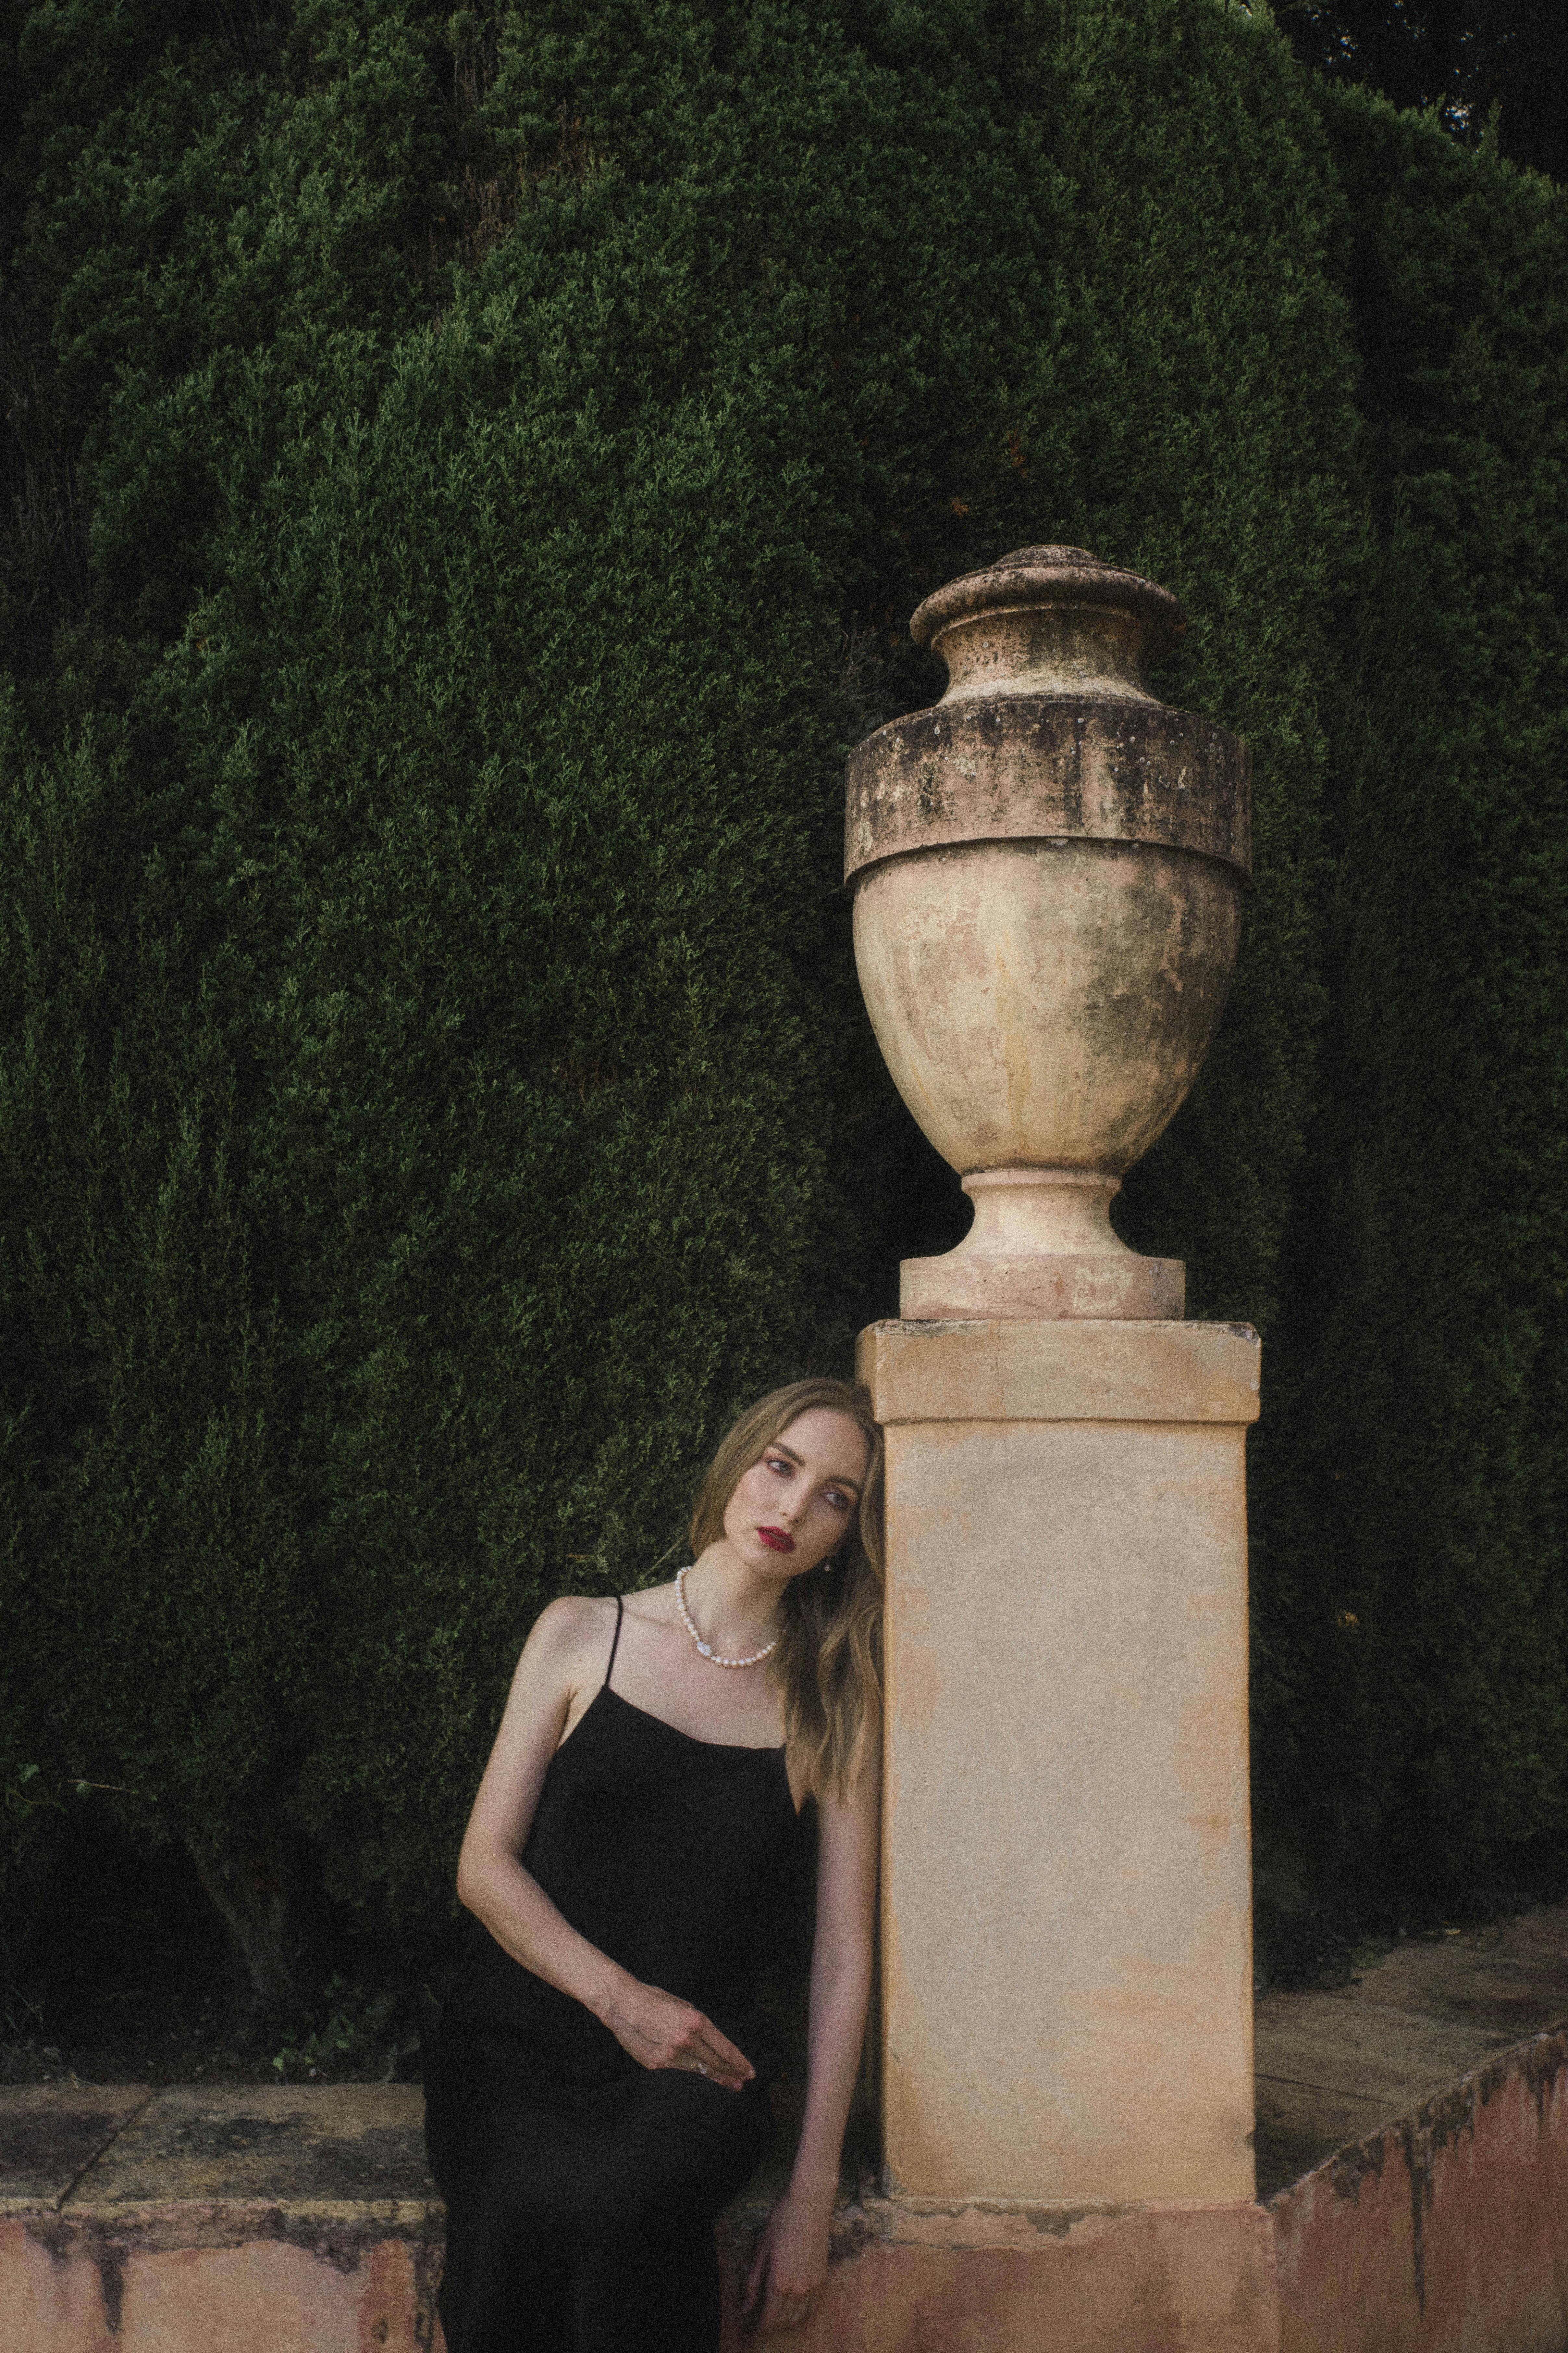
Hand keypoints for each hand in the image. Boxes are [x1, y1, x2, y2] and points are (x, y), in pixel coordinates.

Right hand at [600, 1978, 753, 2091]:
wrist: (623, 2004)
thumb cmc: (654, 1999)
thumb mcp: (683, 2005)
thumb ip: (698, 2024)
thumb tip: (711, 2039)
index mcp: (696, 2021)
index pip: (724, 2048)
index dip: (739, 2062)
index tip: (749, 2071)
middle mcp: (687, 2039)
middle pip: (715, 2063)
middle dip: (732, 2073)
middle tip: (742, 2082)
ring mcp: (671, 2054)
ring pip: (700, 2072)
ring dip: (716, 2079)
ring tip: (730, 2086)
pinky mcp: (657, 2065)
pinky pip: (680, 2073)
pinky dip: (693, 2078)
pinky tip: (703, 2082)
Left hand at [741, 2187, 830, 2336]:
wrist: (810, 2204)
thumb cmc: (781, 2222)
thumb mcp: (761, 2250)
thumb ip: (753, 2283)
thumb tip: (745, 2309)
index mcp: (778, 2283)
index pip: (768, 2320)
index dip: (758, 2329)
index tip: (750, 2331)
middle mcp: (797, 2290)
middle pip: (783, 2322)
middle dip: (769, 2328)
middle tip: (759, 2324)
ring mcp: (812, 2285)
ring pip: (798, 2318)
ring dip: (785, 2323)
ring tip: (774, 2318)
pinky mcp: (822, 2278)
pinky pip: (812, 2307)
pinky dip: (802, 2314)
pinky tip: (794, 2310)